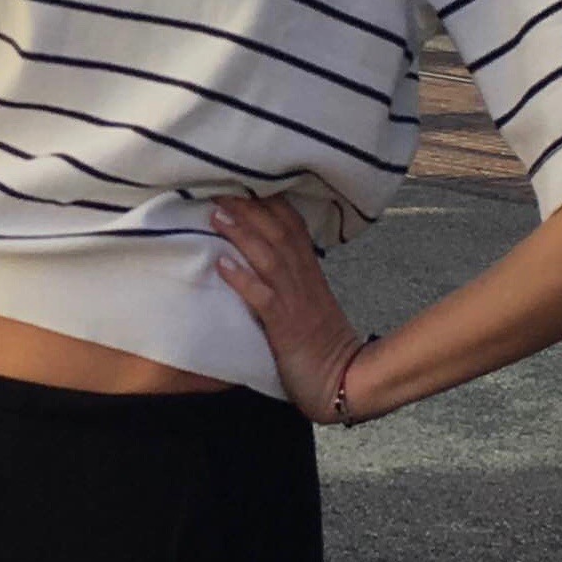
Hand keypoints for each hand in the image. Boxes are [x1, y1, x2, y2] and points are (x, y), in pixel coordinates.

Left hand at [211, 196, 359, 422]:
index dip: (267, 201)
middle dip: (249, 208)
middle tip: (219, 187)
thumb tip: (262, 258)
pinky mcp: (286, 326)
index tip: (241, 181)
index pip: (291, 225)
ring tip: (215, 215)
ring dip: (242, 234)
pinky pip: (263, 298)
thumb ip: (291, 278)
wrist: (345, 380)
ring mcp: (296, 301)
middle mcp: (304, 279)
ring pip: (269, 257)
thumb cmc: (322, 344)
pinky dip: (242, 279)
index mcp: (309, 271)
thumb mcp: (308, 301)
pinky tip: (221, 264)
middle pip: (277, 232)